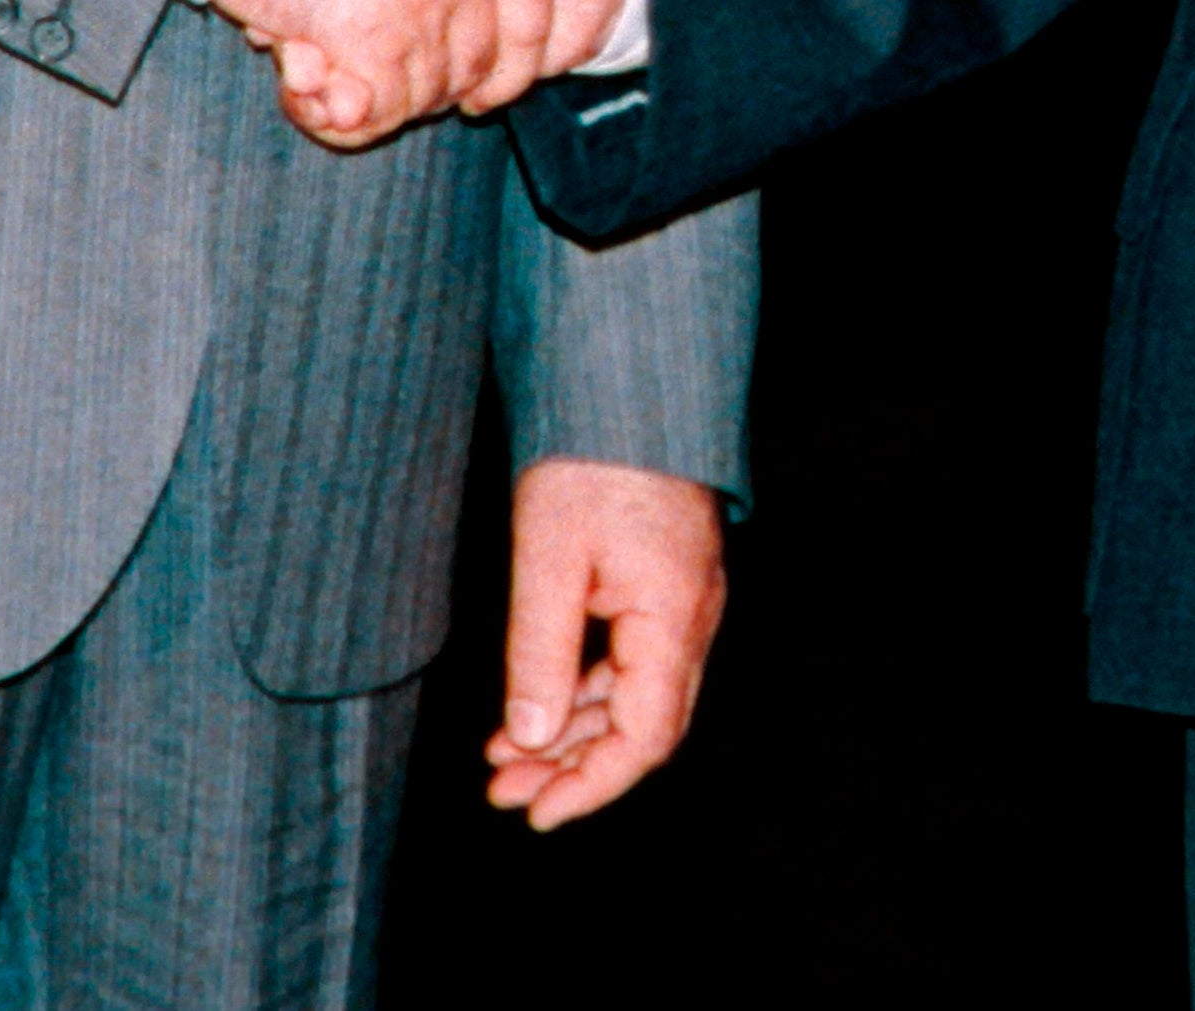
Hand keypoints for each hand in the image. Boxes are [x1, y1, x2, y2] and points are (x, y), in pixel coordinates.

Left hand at [480, 459, 724, 827]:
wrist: (628, 382)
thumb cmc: (591, 456)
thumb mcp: (548, 555)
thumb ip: (540, 652)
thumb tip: (531, 738)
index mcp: (674, 619)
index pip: (645, 738)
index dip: (592, 786)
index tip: (538, 812)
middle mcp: (691, 620)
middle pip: (641, 727)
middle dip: (572, 768)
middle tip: (502, 790)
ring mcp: (682, 601)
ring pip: (632, 696)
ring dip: (572, 733)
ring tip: (504, 756)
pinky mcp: (664, 583)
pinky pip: (630, 660)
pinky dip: (582, 690)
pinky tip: (536, 704)